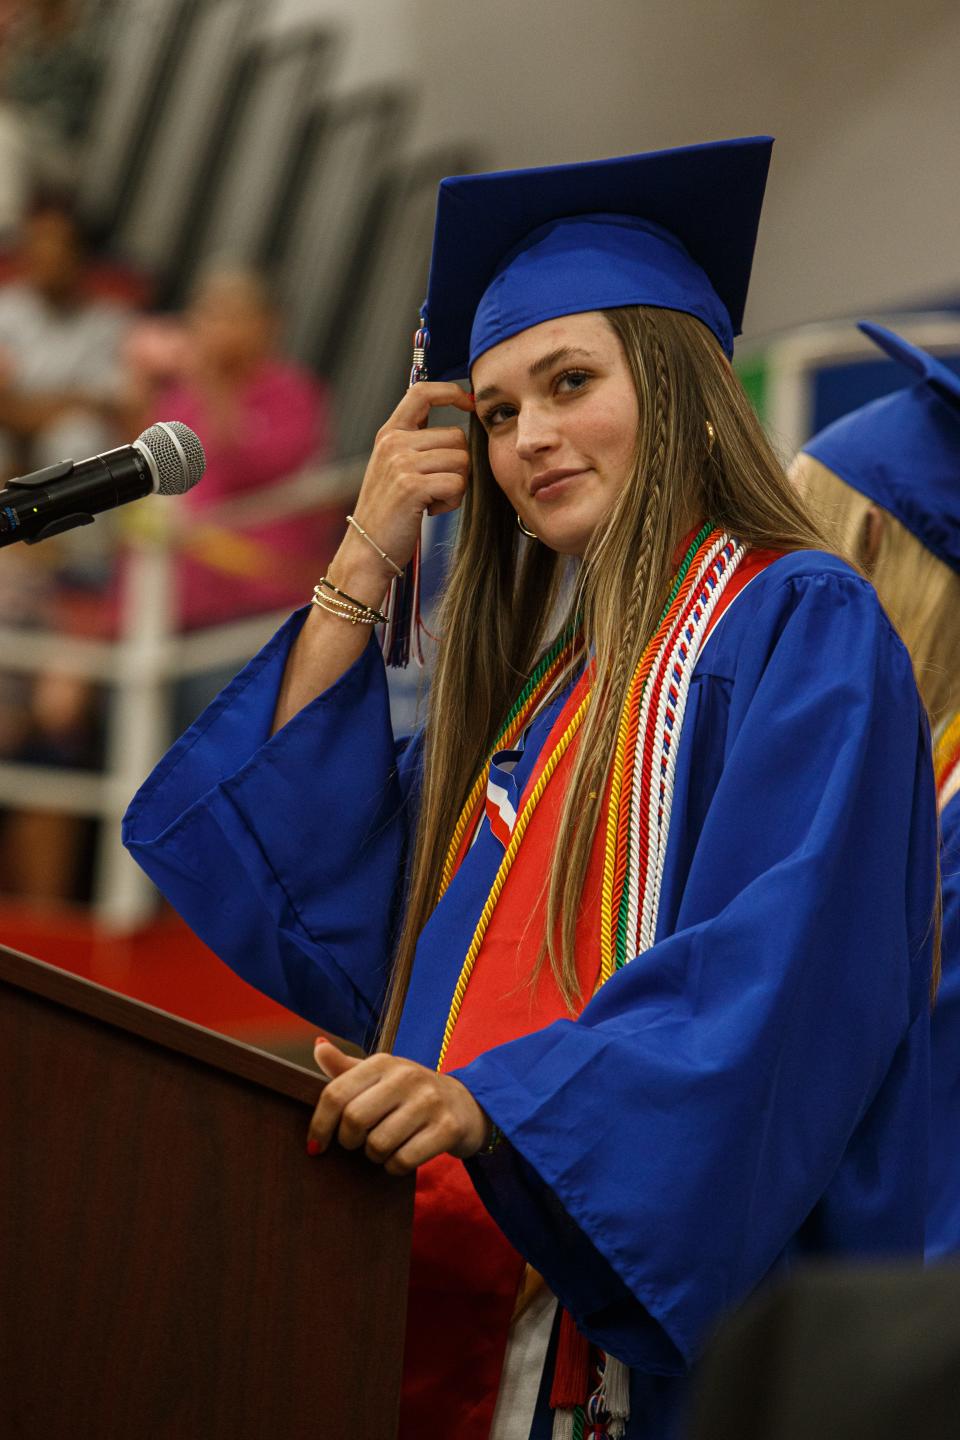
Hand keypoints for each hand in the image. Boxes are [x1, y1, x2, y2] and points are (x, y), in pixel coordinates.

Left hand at [307, 1037, 489, 1175]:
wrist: (467, 1104)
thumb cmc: (411, 1093)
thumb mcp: (381, 1076)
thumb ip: (347, 1068)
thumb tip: (318, 1047)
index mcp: (384, 1062)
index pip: (336, 1093)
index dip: (319, 1124)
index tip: (315, 1146)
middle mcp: (407, 1076)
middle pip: (354, 1119)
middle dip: (348, 1142)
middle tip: (356, 1145)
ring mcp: (430, 1101)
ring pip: (378, 1144)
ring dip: (374, 1156)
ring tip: (382, 1149)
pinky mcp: (447, 1128)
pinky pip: (403, 1160)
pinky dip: (395, 1167)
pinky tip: (400, 1158)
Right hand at [332, 382, 472, 590]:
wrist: (367, 549)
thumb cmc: (389, 513)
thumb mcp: (394, 468)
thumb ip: (416, 444)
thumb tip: (455, 426)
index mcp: (389, 433)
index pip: (422, 392)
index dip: (450, 392)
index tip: (467, 402)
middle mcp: (393, 442)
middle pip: (456, 437)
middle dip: (458, 465)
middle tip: (435, 488)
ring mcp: (401, 463)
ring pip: (461, 461)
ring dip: (456, 485)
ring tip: (431, 500)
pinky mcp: (411, 486)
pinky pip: (457, 483)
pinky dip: (452, 501)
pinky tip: (430, 510)